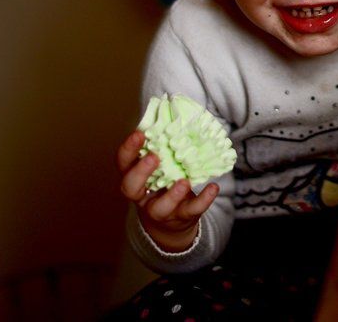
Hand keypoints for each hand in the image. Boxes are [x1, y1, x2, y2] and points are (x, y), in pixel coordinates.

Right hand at [116, 130, 219, 252]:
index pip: (124, 162)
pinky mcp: (180, 218)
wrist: (171, 222)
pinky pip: (190, 211)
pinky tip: (213, 187)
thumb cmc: (165, 182)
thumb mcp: (161, 165)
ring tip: (184, 181)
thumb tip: (178, 116)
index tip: (139, 134)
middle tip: (154, 157)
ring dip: (171, 195)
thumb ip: (165, 148)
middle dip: (141, 172)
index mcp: (134, 176)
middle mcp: (142, 195)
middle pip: (130, 187)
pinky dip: (203, 200)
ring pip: (159, 207)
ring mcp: (159, 210)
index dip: (128, 149)